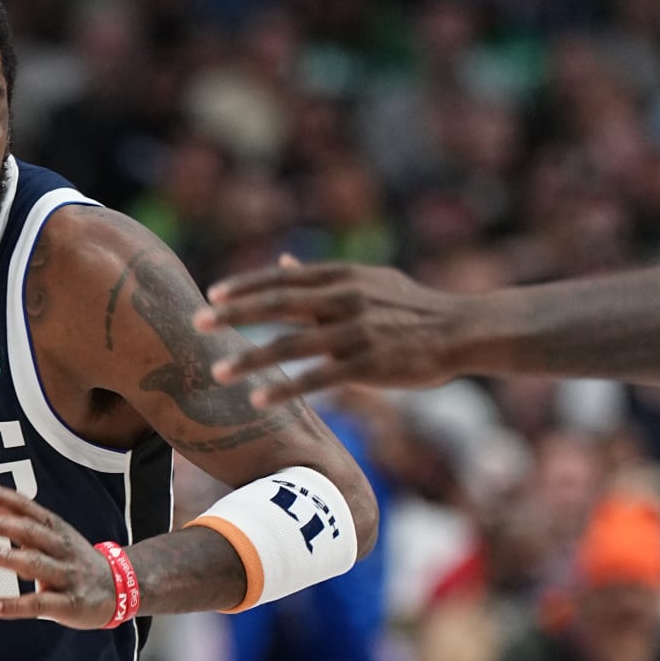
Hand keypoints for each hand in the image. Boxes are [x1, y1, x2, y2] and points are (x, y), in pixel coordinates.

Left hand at [0, 485, 117, 627]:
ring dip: (9, 557)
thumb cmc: (74, 560)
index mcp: (55, 529)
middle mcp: (61, 548)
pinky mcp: (69, 604)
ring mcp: (66, 576)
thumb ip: (17, 518)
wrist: (122, 587)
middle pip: (32, 533)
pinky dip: (15, 605)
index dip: (3, 498)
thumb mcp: (51, 534)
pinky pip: (39, 604)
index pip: (28, 509)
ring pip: (36, 564)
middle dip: (3, 525)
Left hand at [192, 259, 470, 403]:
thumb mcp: (369, 280)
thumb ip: (322, 276)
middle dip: (234, 314)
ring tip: (218, 371)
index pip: (283, 278)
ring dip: (250, 358)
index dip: (245, 286)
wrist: (462, 330)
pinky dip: (286, 387)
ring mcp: (356, 331)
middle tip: (197, 323)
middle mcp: (345, 298)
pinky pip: (318, 377)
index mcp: (343, 276)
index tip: (212, 294)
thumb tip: (282, 262)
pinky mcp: (368, 364)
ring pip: (291, 343)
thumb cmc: (412, 307)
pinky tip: (259, 398)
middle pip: (278, 304)